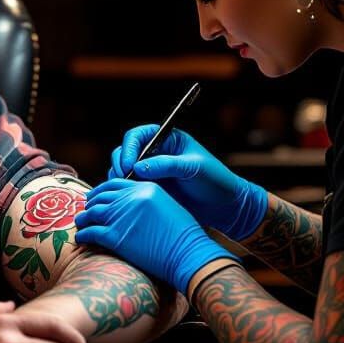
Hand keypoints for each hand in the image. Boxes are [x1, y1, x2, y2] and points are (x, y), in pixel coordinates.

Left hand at [75, 179, 237, 293]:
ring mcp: (120, 217)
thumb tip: (128, 205)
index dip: (101, 190)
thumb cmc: (183, 235)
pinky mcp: (114, 236)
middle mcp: (130, 199)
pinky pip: (90, 232)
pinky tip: (81, 238)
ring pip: (91, 213)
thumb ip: (145, 200)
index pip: (114, 183)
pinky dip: (83, 235)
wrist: (188, 254)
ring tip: (80, 223)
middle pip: (100, 197)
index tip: (95, 197)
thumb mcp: (166, 205)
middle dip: (90, 204)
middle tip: (86, 211)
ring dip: (83, 218)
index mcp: (144, 188)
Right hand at [106, 126, 266, 240]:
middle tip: (124, 179)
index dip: (130, 148)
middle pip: (126, 151)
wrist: (224, 206)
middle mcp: (156, 153)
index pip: (139, 136)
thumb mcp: (192, 168)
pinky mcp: (150, 189)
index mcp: (168, 140)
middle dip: (121, 163)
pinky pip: (129, 186)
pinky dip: (124, 190)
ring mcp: (151, 172)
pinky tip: (128, 198)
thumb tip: (138, 166)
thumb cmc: (215, 180)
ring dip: (120, 178)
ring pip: (123, 169)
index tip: (130, 165)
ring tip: (126, 190)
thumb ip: (166, 165)